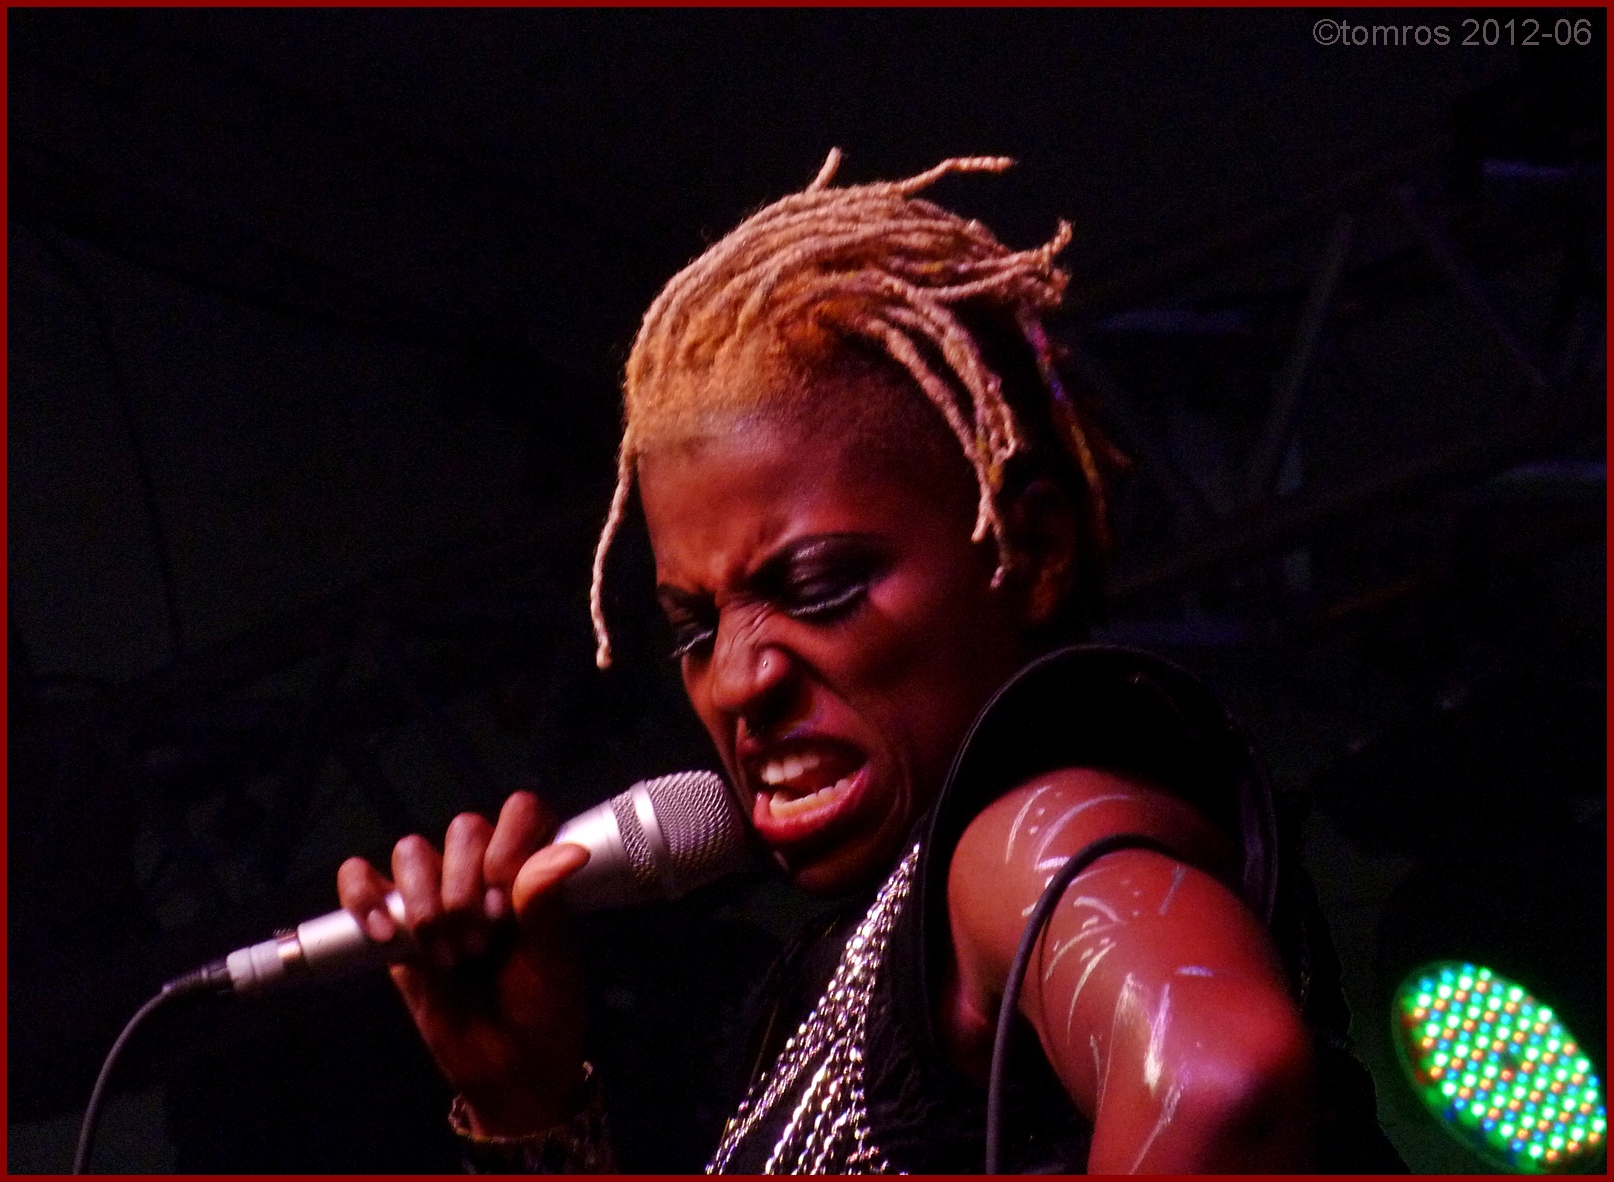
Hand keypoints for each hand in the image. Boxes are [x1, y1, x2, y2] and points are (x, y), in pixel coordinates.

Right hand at [337, 790, 590, 1135]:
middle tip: (480, 944)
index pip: (519, 812)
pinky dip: (365, 897)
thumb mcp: (552, 959)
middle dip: (467, 890)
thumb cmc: (542, 1009)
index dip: (508, 847)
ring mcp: (434, 894)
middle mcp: (482, 871)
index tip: (508, 906)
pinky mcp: (391, 922)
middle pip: (462, 828)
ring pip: (412, 850)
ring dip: (426, 903)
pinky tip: (388, 933)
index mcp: (531, 869)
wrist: (506, 1068)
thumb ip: (547, 901)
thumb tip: (570, 852)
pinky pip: (360, 880)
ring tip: (446, 955)